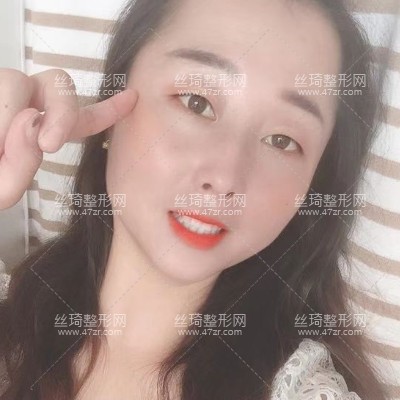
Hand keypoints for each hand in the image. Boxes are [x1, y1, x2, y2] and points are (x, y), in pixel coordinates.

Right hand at [0, 68, 137, 209]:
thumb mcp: (0, 188)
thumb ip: (19, 166)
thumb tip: (31, 122)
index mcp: (41, 130)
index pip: (82, 117)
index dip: (108, 108)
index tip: (133, 98)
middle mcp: (24, 104)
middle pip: (60, 85)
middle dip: (61, 114)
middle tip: (47, 144)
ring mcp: (1, 90)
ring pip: (15, 82)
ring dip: (6, 120)